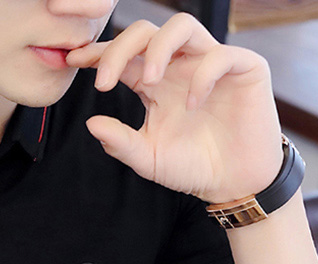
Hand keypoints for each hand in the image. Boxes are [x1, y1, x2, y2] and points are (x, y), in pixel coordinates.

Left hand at [65, 13, 283, 203]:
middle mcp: (179, 66)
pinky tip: (192, 104)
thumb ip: (120, 142)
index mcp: (153, 83)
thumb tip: (91, 123)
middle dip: (119, 48)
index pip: (123, 55)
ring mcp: (210, 63)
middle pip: (145, 31)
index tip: (73, 60)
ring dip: (158, 48)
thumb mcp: (147, 158)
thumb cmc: (190, 167)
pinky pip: (219, 56)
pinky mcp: (244, 68)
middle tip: (104, 82)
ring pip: (182, 26)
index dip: (98, 53)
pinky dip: (202, 76)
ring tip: (146, 81)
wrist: (232, 183)